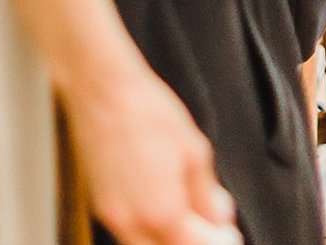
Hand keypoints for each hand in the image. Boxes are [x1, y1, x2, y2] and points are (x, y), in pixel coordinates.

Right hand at [65, 59, 236, 244]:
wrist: (105, 96)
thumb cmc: (150, 116)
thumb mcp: (195, 153)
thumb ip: (207, 195)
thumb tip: (218, 219)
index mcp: (161, 212)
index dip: (214, 241)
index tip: (226, 232)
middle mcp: (131, 222)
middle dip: (187, 243)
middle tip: (208, 229)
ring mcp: (110, 215)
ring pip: (142, 244)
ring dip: (167, 239)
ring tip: (190, 217)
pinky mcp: (99, 204)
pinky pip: (127, 231)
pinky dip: (148, 230)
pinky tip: (164, 207)